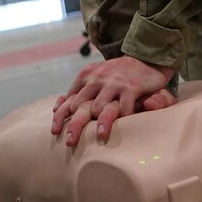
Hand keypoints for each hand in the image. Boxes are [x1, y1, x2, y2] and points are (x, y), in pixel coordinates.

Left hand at [50, 55, 174, 145]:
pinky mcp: (131, 87)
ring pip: (98, 109)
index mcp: (87, 75)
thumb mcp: (95, 76)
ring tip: (99, 135)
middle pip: (78, 106)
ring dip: (99, 123)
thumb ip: (77, 91)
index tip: (55, 132)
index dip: (60, 116)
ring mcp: (115, 82)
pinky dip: (123, 118)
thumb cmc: (117, 74)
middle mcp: (98, 77)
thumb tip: (56, 107)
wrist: (146, 60)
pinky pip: (123, 109)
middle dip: (74, 126)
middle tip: (70, 142)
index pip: (68, 98)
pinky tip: (123, 124)